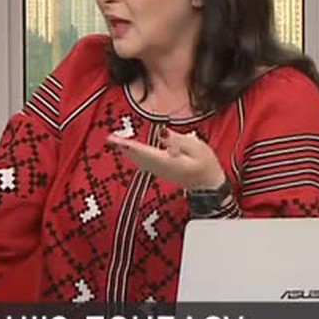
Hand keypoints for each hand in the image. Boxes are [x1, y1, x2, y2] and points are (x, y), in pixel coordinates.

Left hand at [107, 128, 226, 189]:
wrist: (208, 184)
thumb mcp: (197, 147)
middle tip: (111, 138)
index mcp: (168, 161)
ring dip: (127, 151)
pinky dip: (134, 156)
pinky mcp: (161, 172)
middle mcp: (160, 168)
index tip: (118, 140)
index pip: (144, 151)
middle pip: (138, 156)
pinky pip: (143, 163)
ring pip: (139, 161)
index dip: (130, 145)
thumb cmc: (205, 164)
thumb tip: (162, 134)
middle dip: (124, 147)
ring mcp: (159, 172)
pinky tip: (129, 152)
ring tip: (116, 142)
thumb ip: (178, 140)